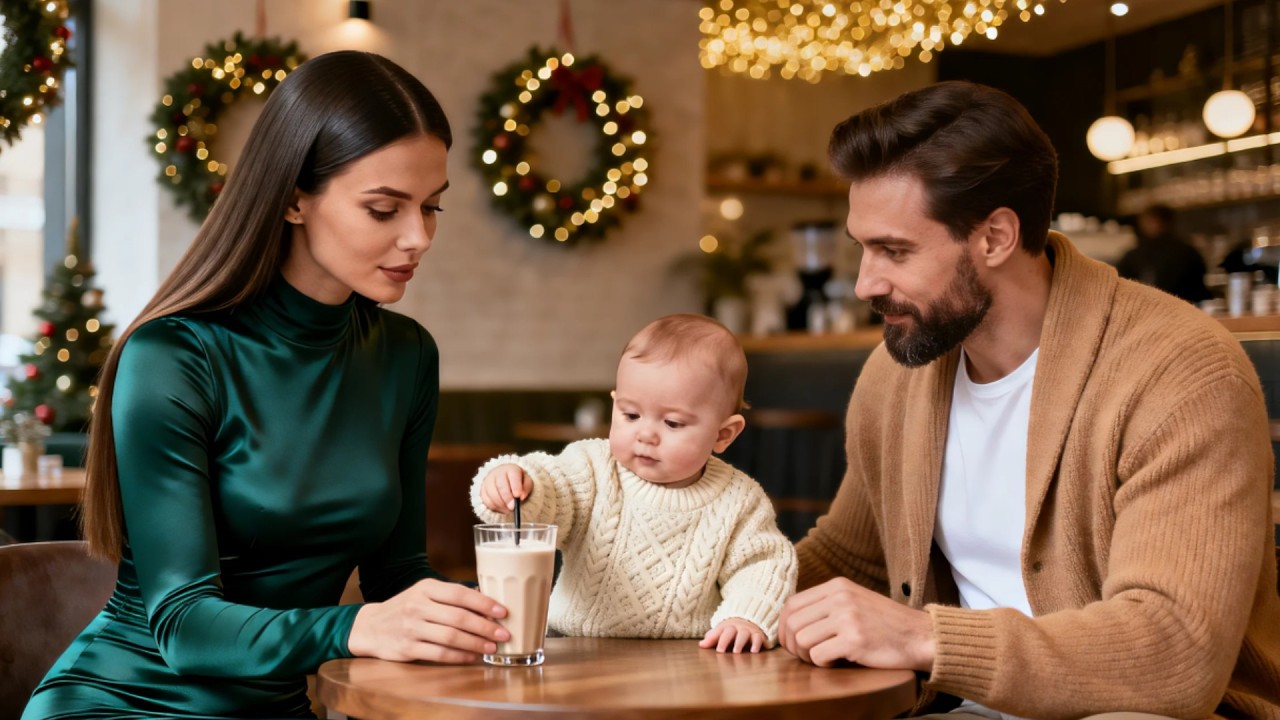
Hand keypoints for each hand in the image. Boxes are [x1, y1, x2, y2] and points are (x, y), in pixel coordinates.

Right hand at [348, 578, 509, 663]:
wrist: (371, 626)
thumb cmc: (405, 608)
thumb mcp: (424, 593)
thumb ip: (451, 597)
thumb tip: (486, 602)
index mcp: (426, 588)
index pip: (460, 594)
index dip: (484, 603)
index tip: (503, 611)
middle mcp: (418, 606)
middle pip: (458, 617)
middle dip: (485, 627)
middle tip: (503, 634)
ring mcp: (412, 628)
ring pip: (451, 637)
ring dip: (475, 643)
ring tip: (491, 647)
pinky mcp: (408, 648)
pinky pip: (439, 654)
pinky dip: (459, 656)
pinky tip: (472, 656)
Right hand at [480, 464, 531, 512]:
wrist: (504, 478)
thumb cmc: (518, 481)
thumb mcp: (526, 482)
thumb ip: (526, 488)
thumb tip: (521, 497)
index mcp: (511, 469)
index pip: (513, 476)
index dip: (515, 486)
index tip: (517, 496)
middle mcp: (498, 473)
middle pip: (501, 485)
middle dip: (507, 498)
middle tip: (513, 507)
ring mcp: (488, 481)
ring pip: (492, 494)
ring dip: (501, 504)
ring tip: (509, 509)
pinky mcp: (482, 490)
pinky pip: (486, 501)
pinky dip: (495, 507)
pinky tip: (502, 508)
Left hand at [699, 618, 766, 653]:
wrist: (750, 619)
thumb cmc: (732, 631)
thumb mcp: (721, 632)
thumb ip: (711, 639)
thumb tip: (701, 645)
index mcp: (726, 627)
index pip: (719, 631)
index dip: (715, 639)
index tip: (716, 650)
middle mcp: (736, 627)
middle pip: (730, 631)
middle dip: (725, 641)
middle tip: (721, 652)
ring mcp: (747, 630)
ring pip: (744, 634)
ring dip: (740, 643)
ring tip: (736, 652)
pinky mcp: (758, 635)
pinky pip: (758, 638)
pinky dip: (757, 644)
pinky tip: (755, 652)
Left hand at [778, 577, 934, 670]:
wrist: (921, 636)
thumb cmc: (886, 624)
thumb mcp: (855, 601)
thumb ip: (827, 605)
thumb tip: (791, 621)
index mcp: (837, 586)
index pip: (791, 604)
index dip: (783, 626)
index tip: (790, 641)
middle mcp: (840, 597)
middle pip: (792, 623)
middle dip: (792, 645)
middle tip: (806, 656)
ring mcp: (847, 617)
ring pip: (802, 639)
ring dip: (807, 656)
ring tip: (823, 658)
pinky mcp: (855, 640)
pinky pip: (818, 656)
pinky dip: (822, 664)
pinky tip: (837, 662)